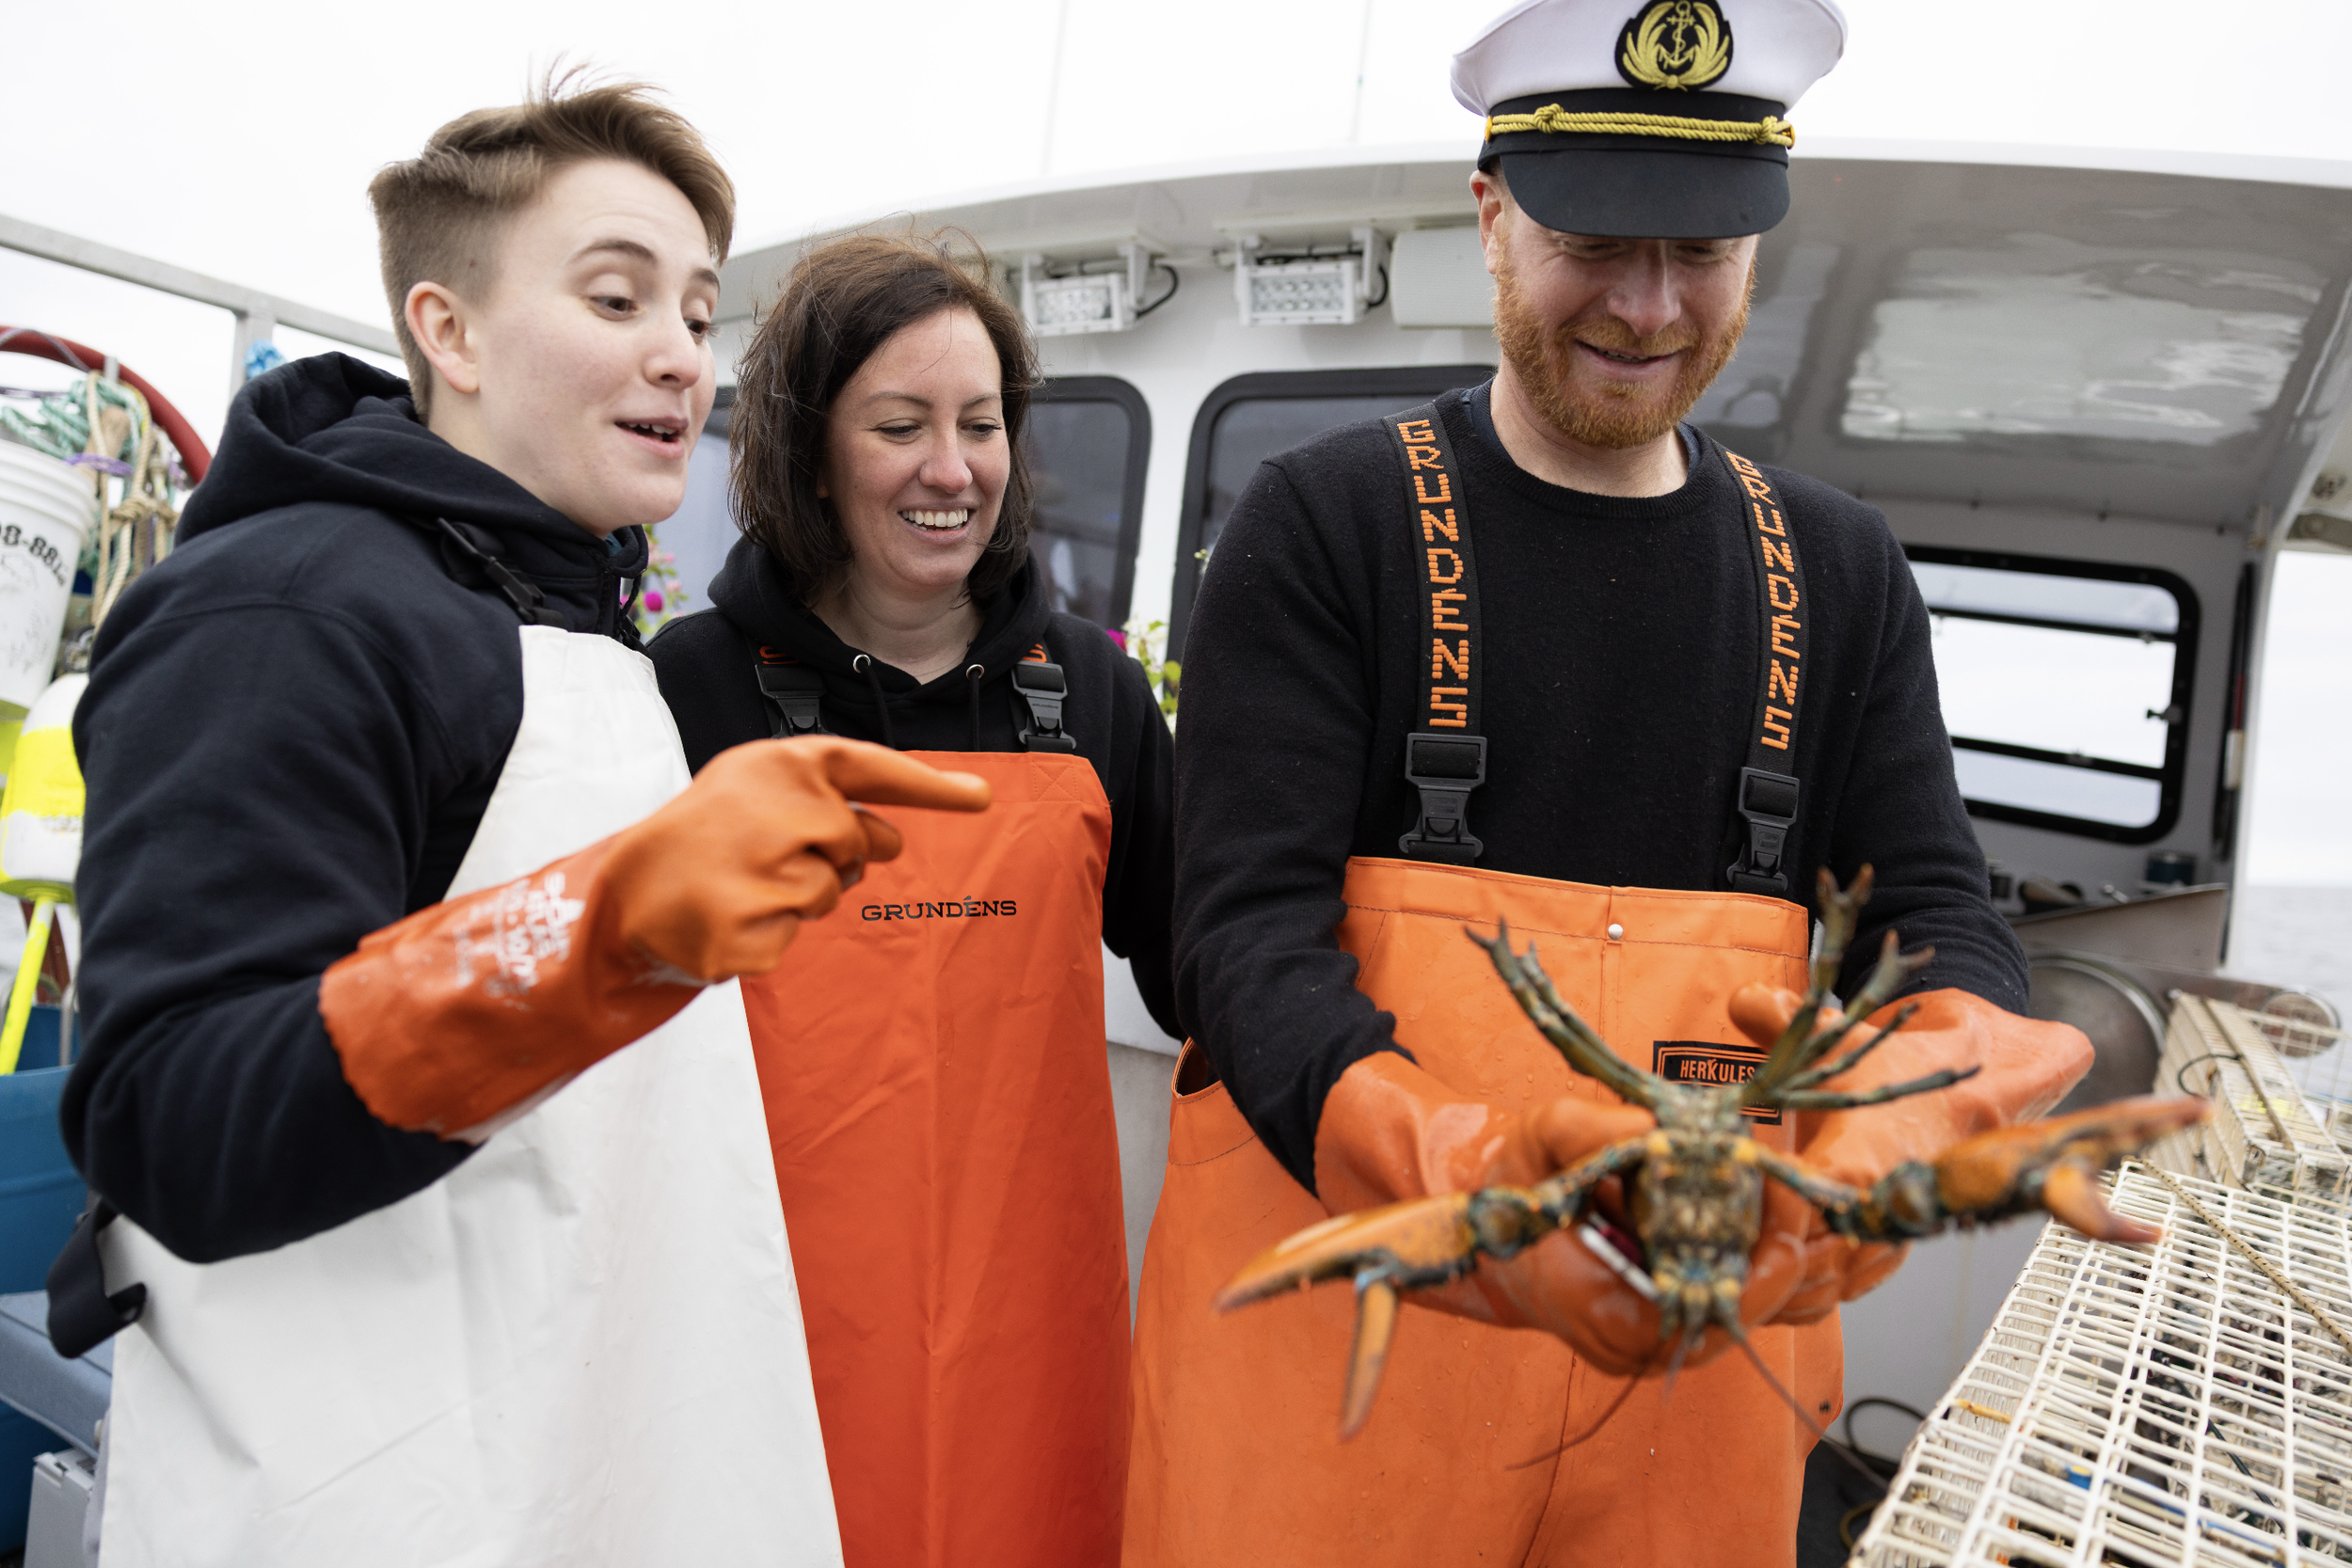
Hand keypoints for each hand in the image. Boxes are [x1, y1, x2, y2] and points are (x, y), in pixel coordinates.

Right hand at [605, 736, 992, 980]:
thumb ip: (830, 804)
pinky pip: (796, 936)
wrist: (624, 891)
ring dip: (797, 897)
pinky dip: (771, 933)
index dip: (930, 785)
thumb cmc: (705, 834)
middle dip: (828, 855)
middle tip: (766, 852)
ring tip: (740, 882)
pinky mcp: (749, 933)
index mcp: (778, 764)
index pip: (870, 767)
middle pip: (855, 841)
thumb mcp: (758, 791)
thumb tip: (891, 839)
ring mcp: (762, 874)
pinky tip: (729, 916)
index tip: (981, 797)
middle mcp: (776, 811)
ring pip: (829, 893)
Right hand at [1313, 1052, 1809, 1374]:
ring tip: (1784, 1188)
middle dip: (1775, 1256)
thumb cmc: (1513, 1192)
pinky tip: (1761, 1202)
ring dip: (1769, 1253)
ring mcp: (1654, 1337)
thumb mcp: (1536, 1142)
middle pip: (1732, 1320)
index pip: (1695, 1323)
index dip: (1752, 1280)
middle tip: (1795, 1187)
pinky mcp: (1670, 1317)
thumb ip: (1584, 1131)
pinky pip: (1728, 1296)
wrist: (1493, 1232)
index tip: (1785, 1226)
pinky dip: (1752, 1253)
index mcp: (1598, 1313)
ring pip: (1738, 1311)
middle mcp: (1634, 1342)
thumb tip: (1653, 1129)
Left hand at [1728, 984, 2092, 1322]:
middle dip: (1761, 1270)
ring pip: (1828, 1289)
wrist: (1979, 1098)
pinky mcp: (1887, 1252)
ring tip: (1732, 1275)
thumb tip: (1744, 1000)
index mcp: (1863, 1162)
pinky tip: (1768, 1282)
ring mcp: (1886, 1238)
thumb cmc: (1907, 1075)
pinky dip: (1804, 1294)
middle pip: (1813, 1270)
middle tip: (1713, 1261)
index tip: (1725, 1218)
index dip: (1763, 1224)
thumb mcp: (1845, 1040)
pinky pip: (1844, 1290)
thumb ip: (1784, 1019)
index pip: (1806, 1213)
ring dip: (1779, 1289)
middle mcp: (1878, 1212)